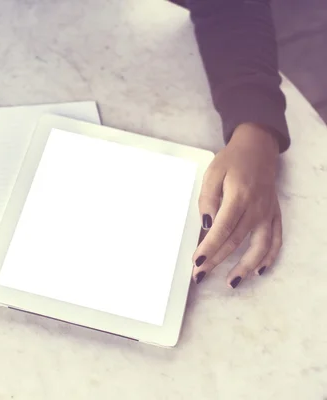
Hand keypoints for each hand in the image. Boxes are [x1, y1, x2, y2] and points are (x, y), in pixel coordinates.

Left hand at [192, 123, 281, 287]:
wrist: (258, 148)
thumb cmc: (231, 161)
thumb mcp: (212, 173)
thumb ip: (207, 199)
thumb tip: (206, 223)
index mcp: (238, 197)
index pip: (221, 230)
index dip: (209, 248)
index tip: (197, 263)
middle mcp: (255, 209)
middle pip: (235, 242)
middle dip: (216, 262)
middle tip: (200, 276)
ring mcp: (267, 213)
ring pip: (259, 246)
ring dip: (245, 267)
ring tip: (232, 282)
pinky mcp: (274, 214)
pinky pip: (276, 239)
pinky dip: (269, 257)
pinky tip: (259, 270)